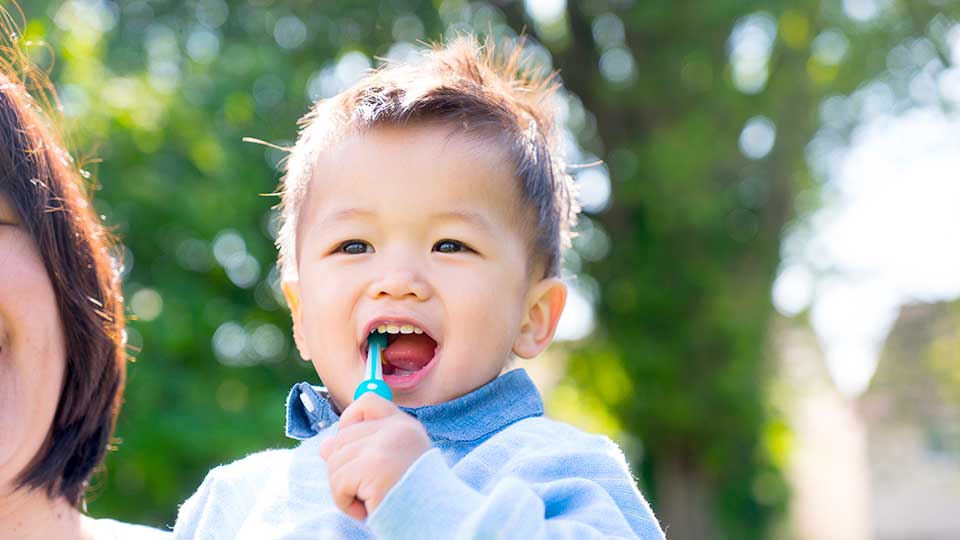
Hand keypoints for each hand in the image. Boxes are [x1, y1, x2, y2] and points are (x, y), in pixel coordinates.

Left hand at [318, 393, 432, 519]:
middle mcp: (396, 429)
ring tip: (370, 500)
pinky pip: (338, 483)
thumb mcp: (390, 466)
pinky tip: (367, 509)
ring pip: (335, 462)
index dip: (350, 420)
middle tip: (368, 489)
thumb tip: (324, 446)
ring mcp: (385, 446)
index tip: (352, 447)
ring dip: (345, 489)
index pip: (368, 402)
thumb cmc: (412, 498)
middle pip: (342, 438)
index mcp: (405, 426)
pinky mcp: (374, 467)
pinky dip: (345, 503)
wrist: (434, 520)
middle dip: (345, 470)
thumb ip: (361, 449)